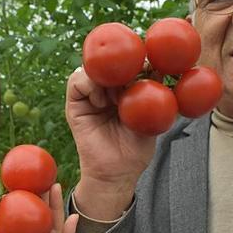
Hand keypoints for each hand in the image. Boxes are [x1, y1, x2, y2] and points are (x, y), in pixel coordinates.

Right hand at [66, 67, 155, 219]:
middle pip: (109, 62)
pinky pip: (76, 81)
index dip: (136, 58)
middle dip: (122, 63)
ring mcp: (90, 95)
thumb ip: (153, 95)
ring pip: (92, 68)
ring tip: (117, 96)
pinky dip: (89, 84)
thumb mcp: (150, 118)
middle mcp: (106, 88)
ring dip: (106, 75)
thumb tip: (158, 70)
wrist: (117, 173)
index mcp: (125, 89)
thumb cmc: (135, 149)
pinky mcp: (75, 104)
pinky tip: (102, 101)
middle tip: (133, 73)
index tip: (148, 63)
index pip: (127, 63)